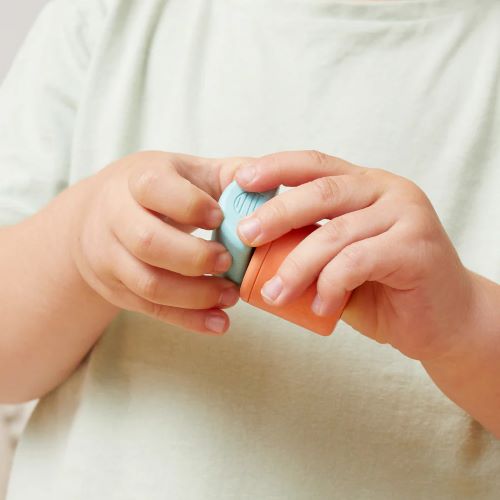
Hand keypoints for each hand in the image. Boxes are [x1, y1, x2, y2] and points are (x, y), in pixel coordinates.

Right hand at [71, 151, 249, 334]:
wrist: (100, 215)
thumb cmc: (157, 191)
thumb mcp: (186, 172)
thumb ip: (229, 175)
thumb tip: (272, 184)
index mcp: (138, 178)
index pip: (155, 188)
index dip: (191, 206)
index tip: (222, 218)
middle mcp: (115, 216)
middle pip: (149, 242)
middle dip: (195, 258)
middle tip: (229, 262)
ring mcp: (110, 256)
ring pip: (149, 283)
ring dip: (196, 296)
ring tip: (231, 296)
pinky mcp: (116, 288)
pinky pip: (151, 309)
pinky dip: (188, 320)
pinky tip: (219, 323)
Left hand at [235, 150, 474, 359]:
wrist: (443, 322)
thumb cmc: (384, 290)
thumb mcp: (339, 261)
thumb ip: (308, 247)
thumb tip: (253, 252)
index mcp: (366, 186)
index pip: (315, 164)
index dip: (276, 167)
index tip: (241, 180)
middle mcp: (387, 191)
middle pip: (321, 192)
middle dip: (277, 213)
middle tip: (246, 235)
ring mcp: (406, 216)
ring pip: (334, 233)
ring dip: (296, 266)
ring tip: (275, 294)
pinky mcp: (416, 248)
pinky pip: (355, 263)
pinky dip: (329, 286)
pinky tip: (320, 307)